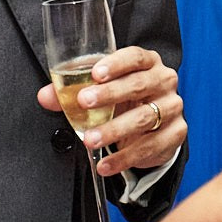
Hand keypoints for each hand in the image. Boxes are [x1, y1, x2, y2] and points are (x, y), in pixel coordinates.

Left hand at [37, 45, 185, 176]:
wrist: (154, 126)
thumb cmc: (126, 100)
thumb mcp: (102, 91)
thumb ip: (72, 92)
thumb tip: (45, 97)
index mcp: (148, 63)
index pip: (135, 57)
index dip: (116, 63)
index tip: (95, 73)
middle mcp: (164, 81)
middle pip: (140, 85)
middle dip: (110, 94)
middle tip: (84, 103)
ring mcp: (173, 107)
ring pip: (145, 118)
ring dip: (115, 130)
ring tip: (90, 140)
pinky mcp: (176, 133)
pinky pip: (150, 146)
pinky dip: (124, 158)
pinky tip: (105, 164)